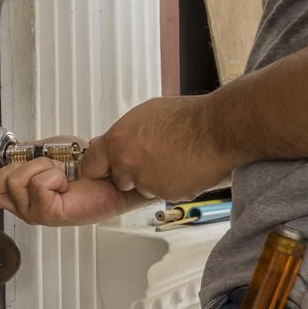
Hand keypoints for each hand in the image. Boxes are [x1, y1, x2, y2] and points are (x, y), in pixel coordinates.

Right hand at [0, 137, 147, 225]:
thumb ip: (23, 154)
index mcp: (19, 193)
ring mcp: (34, 212)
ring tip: (60, 174)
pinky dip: (53, 176)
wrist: (109, 174)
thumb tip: (8, 152)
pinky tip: (66, 183)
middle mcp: (23, 206)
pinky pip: (37, 184)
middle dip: (17, 167)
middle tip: (45, 167)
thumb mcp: (45, 152)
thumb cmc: (84, 166)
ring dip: (41, 167)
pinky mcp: (48, 214)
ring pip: (16, 181)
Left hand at [81, 96, 233, 200]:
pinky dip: (170, 185)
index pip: (91, 165)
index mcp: (118, 141)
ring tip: (171, 159)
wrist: (216, 129)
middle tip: (151, 158)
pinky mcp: (164, 194)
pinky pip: (162, 193)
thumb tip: (114, 141)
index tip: (105, 166)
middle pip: (118, 180)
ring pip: (141, 187)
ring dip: (152, 180)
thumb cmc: (186, 117)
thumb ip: (124, 134)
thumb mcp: (144, 115)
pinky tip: (182, 168)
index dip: (101, 166)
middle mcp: (127, 163)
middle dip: (129, 174)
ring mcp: (145, 181)